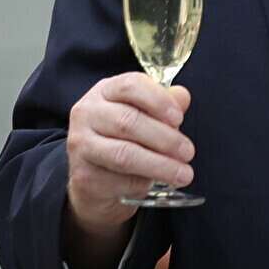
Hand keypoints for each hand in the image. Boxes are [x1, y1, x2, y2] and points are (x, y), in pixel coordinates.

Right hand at [63, 73, 192, 249]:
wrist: (96, 178)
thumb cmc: (123, 139)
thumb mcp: (144, 115)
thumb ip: (163, 103)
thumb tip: (182, 96)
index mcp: (105, 91)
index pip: (130, 86)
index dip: (158, 100)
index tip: (179, 118)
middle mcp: (87, 113)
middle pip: (128, 121)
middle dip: (165, 139)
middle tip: (188, 152)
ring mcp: (81, 145)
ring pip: (124, 154)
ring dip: (160, 165)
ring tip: (183, 174)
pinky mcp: (84, 175)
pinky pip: (120, 180)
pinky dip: (143, 183)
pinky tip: (155, 183)